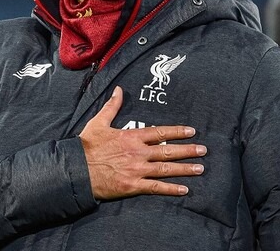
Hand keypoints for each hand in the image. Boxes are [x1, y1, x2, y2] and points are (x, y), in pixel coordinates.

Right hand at [79, 86, 206, 199]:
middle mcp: (138, 153)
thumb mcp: (99, 122)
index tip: (191, 131)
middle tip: (203, 150)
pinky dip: (171, 189)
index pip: (160, 133)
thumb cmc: (86, 146)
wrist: (77, 169)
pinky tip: (185, 190)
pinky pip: (156, 188)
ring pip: (166, 169)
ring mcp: (137, 170)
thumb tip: (119, 90)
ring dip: (185, 169)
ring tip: (200, 168)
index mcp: (132, 137)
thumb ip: (112, 106)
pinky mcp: (133, 186)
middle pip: (168, 151)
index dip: (177, 132)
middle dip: (188, 150)